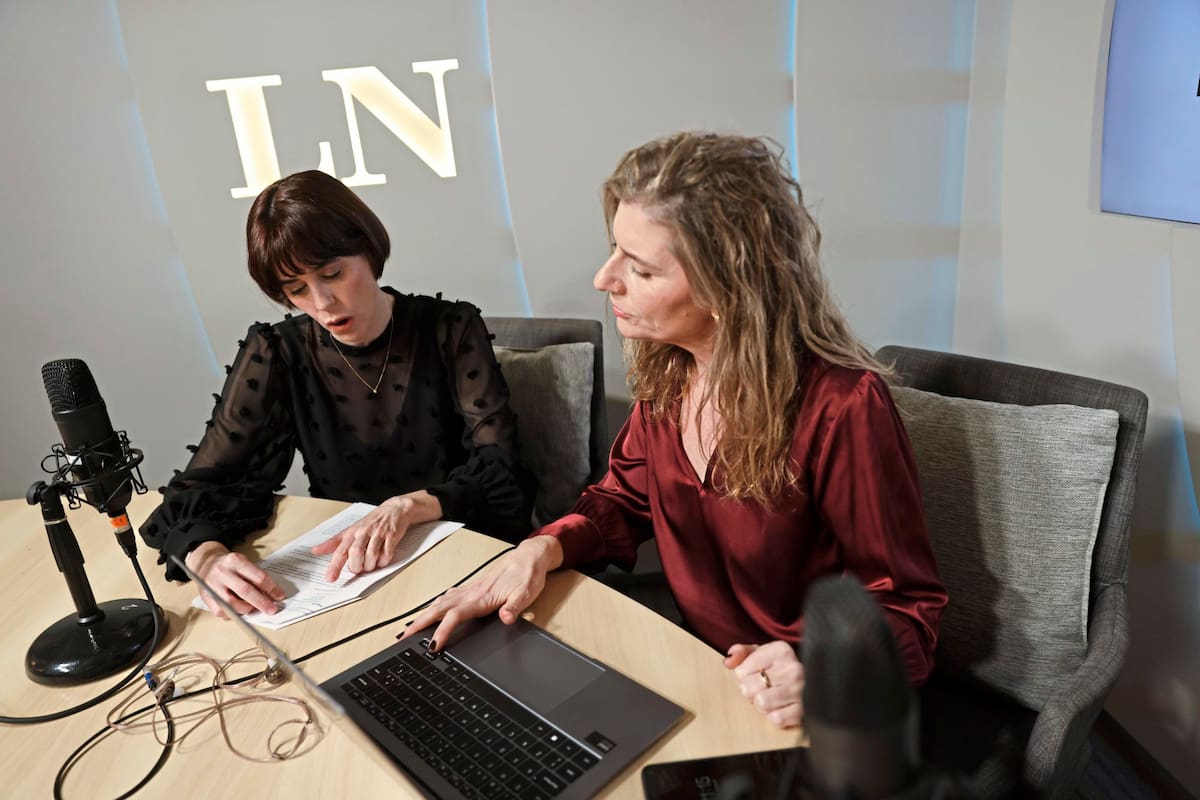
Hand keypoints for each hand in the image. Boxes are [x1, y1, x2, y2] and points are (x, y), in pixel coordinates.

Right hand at [186, 540, 285, 618]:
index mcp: (236, 561)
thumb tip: (271, 594)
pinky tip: (239, 610)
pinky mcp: (206, 597)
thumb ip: (255, 576)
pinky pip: (221, 611)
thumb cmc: (229, 565)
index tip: (280, 596)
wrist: (205, 562)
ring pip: (232, 603)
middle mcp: (223, 572)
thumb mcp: (243, 563)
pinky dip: (233, 613)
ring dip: (247, 609)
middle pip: (246, 591)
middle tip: (272, 609)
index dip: (272, 588)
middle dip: (262, 602)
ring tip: (253, 608)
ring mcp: (213, 585)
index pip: (258, 577)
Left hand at [311, 492, 441, 580]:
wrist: (394, 509)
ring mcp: (378, 534)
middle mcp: (363, 532)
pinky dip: (383, 561)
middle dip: (356, 566)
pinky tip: (382, 560)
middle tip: (358, 569)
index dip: (335, 566)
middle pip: (356, 553)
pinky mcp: (392, 536)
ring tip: (370, 566)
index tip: (330, 578)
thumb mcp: (350, 530)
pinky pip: (387, 553)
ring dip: (370, 565)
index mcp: (352, 532)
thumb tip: (315, 550)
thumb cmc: (371, 522)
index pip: (340, 551)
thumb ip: (333, 543)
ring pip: (371, 555)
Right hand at [406, 535, 563, 651]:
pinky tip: (432, 610)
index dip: (442, 631)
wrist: (530, 557)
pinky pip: (447, 598)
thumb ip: (515, 606)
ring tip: (409, 629)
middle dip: (419, 624)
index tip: (432, 646)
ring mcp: (470, 590)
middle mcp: (472, 593)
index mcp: (482, 597)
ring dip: (423, 616)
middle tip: (402, 639)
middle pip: (439, 609)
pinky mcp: (473, 589)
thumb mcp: (527, 591)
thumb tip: (506, 618)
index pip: (455, 616)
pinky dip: (435, 607)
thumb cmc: (528, 574)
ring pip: (440, 603)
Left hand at [723, 640, 804, 727]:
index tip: (755, 674)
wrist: (815, 682)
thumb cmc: (780, 668)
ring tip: (771, 698)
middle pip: (748, 689)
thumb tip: (728, 661)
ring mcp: (801, 690)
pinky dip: (775, 716)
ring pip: (761, 703)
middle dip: (751, 691)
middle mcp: (793, 668)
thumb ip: (741, 653)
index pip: (740, 672)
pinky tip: (781, 707)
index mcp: (780, 651)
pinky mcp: (804, 711)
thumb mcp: (761, 653)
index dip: (743, 677)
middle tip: (763, 688)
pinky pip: (776, 719)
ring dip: (762, 705)